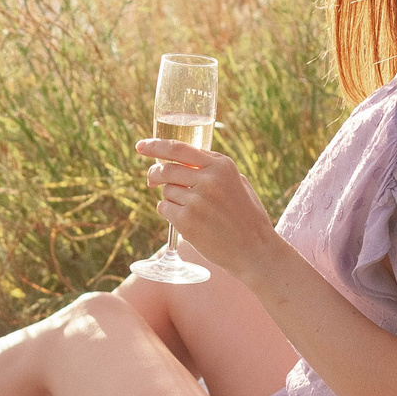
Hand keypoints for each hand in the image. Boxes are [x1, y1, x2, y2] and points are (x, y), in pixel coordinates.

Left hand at [136, 137, 274, 277]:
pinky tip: (186, 221)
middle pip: (166, 169)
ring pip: (165, 191)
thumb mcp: (238, 183)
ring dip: (170, 198)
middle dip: (154, 174)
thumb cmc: (246, 217)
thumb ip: (213, 169)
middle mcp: (208, 178)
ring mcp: (196, 199)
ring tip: (191, 210)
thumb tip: (181, 161)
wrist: (255, 250)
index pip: (178, 148)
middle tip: (152, 180)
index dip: (155, 146)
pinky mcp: (186, 220)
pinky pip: (164, 209)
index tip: (141, 146)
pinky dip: (169, 213)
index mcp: (221, 165)